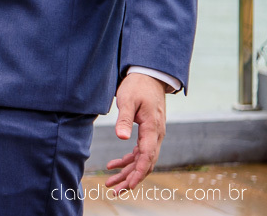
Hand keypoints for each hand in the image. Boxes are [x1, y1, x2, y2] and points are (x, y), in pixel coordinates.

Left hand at [104, 72, 168, 192]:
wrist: (149, 76)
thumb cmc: (138, 86)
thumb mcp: (128, 100)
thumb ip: (125, 119)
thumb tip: (121, 137)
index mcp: (153, 129)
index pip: (147, 157)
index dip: (138, 173)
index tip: (129, 186)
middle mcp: (156, 135)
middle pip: (146, 163)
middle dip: (131, 179)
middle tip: (114, 190)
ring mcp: (153, 135)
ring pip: (142, 160)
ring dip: (128, 172)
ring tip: (111, 182)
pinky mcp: (148, 132)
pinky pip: (139, 152)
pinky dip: (128, 160)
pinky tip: (114, 165)